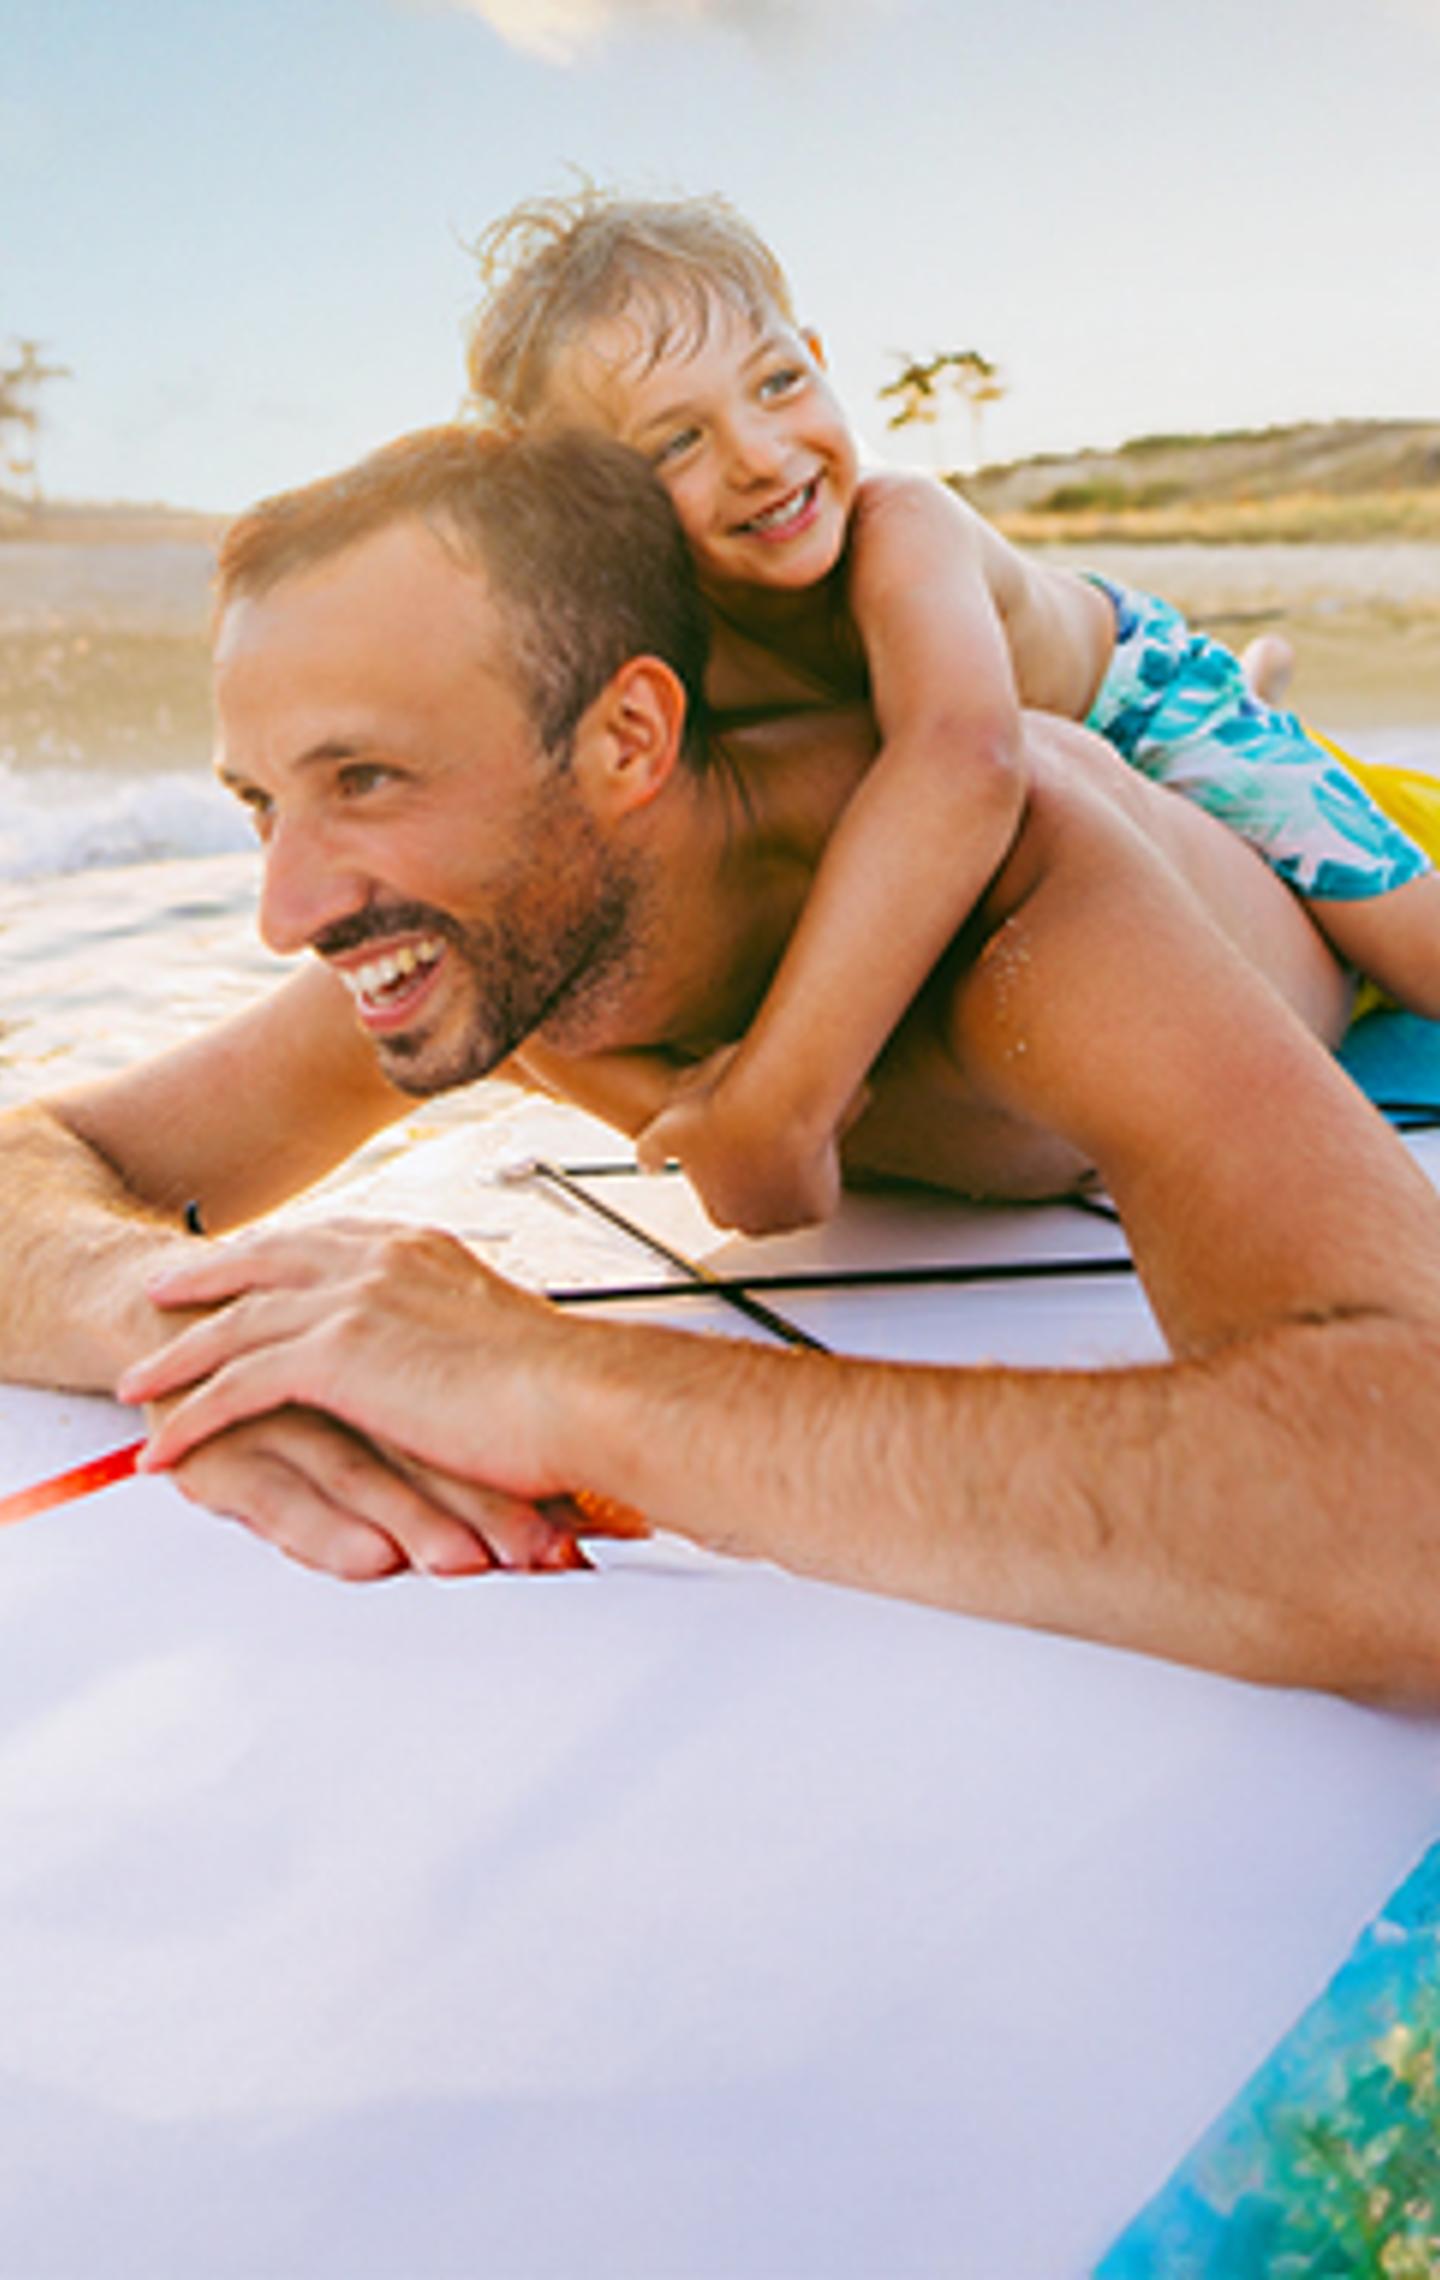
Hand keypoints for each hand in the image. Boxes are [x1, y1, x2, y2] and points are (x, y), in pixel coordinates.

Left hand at [118, 1219, 633, 1573]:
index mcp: (420, 1247)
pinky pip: (237, 1384)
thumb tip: (469, 1359)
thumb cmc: (567, 1385)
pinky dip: (193, 1416)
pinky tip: (164, 1444)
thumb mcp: (506, 1336)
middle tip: (160, 1289)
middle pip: (263, 1262)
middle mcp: (378, 1259)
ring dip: (177, 1355)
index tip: (243, 1262)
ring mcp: (351, 1300)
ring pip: (234, 1323)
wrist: (581, 1395)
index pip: (326, 1242)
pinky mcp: (334, 1356)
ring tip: (135, 1380)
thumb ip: (465, 1334)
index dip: (274, 1256)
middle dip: (204, 1276)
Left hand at [636, 1050, 844, 1235]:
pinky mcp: (819, 1207)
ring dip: (785, 1185)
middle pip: (755, 1211)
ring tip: (783, 1147)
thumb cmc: (725, 1115)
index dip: (723, 1181)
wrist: (773, 1103)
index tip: (728, 1158)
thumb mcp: (666, 1128)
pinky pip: (818, 1199)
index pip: (719, 1207)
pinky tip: (807, 1154)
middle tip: (758, 1150)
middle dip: (755, 1186)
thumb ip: (652, 1151)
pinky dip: (816, 1181)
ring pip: (787, 1206)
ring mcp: (788, 1218)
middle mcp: (752, 1222)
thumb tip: (647, 1161)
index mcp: (717, 1208)